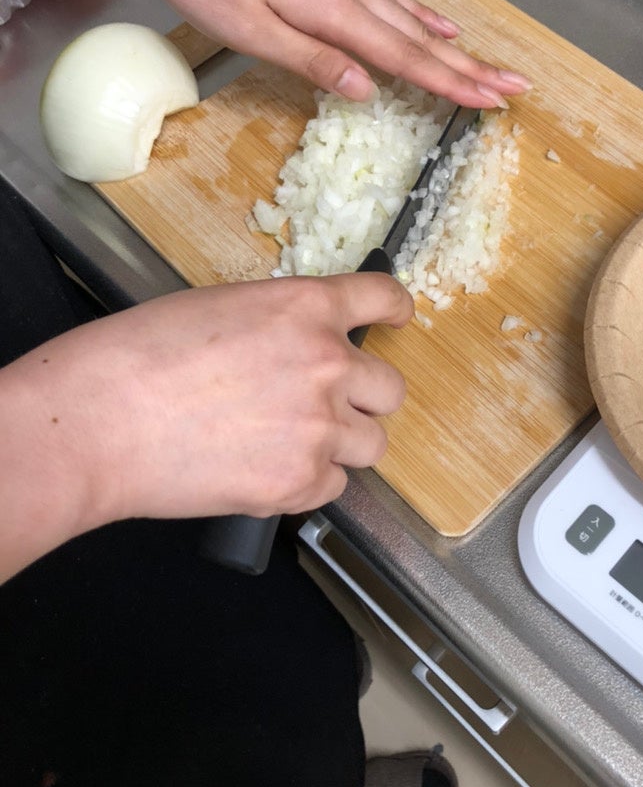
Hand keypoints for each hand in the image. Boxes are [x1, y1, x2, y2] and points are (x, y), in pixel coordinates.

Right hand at [0, 272, 411, 578]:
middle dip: (363, 397)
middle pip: (390, 389)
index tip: (397, 319)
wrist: (101, 420)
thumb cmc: (139, 356)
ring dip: (340, 444)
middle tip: (325, 404)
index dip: (395, 310)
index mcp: (306, 308)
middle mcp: (328, 364)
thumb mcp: (221, 309)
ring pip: (370, 444)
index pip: (382, 298)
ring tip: (288, 443)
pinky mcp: (300, 482)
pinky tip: (264, 471)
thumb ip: (278, 327)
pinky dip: (307, 483)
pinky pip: (333, 488)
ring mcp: (319, 427)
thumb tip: (297, 348)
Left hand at [134, 0, 529, 107]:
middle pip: (419, 39)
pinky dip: (421, 14)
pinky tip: (438, 24)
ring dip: (452, 48)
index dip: (450, 83)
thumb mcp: (249, 30)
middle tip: (513, 88)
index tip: (490, 101)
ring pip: (410, 18)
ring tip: (488, 66)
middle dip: (469, 68)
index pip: (404, 57)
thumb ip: (312, 60)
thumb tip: (368, 89)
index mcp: (332, 8)